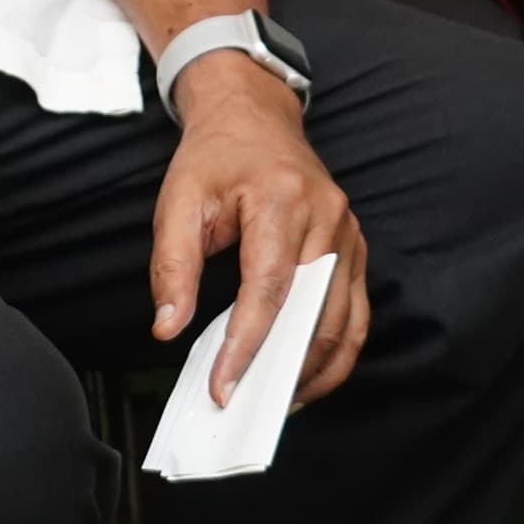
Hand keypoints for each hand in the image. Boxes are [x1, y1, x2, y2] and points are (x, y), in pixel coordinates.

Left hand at [149, 57, 369, 409]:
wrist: (253, 115)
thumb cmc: (215, 157)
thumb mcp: (178, 200)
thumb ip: (172, 266)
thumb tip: (168, 327)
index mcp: (281, 199)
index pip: (268, 289)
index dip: (246, 344)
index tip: (223, 386)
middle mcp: (326, 216)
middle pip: (313, 312)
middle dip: (282, 368)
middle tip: (247, 407)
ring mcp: (348, 233)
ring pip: (342, 321)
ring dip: (313, 370)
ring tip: (274, 402)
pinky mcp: (355, 247)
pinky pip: (354, 312)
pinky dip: (335, 352)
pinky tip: (305, 376)